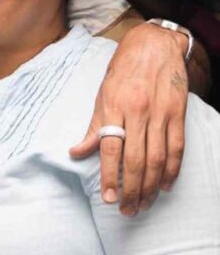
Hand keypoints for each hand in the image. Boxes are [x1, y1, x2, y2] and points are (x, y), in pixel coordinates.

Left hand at [70, 22, 188, 214]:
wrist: (154, 44)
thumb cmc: (123, 71)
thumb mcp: (102, 94)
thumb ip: (93, 126)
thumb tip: (76, 153)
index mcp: (114, 106)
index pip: (110, 148)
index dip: (109, 176)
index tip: (109, 198)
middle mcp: (138, 111)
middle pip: (136, 159)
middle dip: (131, 189)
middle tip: (127, 210)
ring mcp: (160, 112)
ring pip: (157, 157)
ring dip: (151, 185)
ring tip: (144, 204)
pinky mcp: (178, 113)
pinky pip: (177, 147)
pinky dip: (172, 169)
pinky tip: (165, 185)